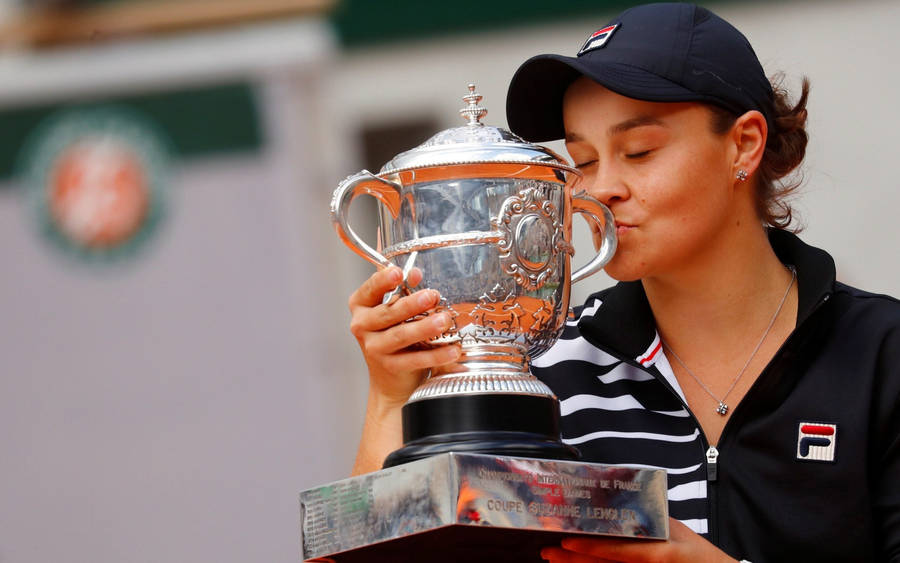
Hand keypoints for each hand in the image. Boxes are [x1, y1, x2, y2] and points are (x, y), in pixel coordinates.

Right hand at [348, 266, 460, 407]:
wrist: (390, 379)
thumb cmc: (394, 335)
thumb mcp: (396, 310)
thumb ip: (403, 290)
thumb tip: (415, 273)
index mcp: (361, 305)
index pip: (370, 289)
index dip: (383, 280)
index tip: (398, 272)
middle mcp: (362, 326)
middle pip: (387, 313)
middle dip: (411, 304)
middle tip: (432, 296)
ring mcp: (374, 348)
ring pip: (400, 335)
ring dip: (424, 327)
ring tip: (444, 321)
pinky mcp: (390, 367)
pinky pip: (414, 359)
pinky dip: (435, 355)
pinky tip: (452, 350)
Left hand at [540, 518, 736, 562]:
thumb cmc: (693, 551)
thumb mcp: (673, 529)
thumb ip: (647, 517)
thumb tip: (622, 499)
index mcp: (653, 553)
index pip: (616, 551)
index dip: (590, 547)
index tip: (566, 541)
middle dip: (572, 561)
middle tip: (548, 553)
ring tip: (555, 560)